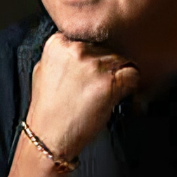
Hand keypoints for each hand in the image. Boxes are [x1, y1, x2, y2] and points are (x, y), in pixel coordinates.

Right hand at [26, 32, 140, 161]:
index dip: (93, 56)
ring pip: (121, 60)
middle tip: (97, 86)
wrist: (48, 137)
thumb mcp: (43, 72)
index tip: (91, 69)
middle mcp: (76, 49)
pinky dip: (130, 86)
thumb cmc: (48, 110)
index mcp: (57, 43)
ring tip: (103, 94)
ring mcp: (92, 65)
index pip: (89, 38)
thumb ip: (61, 55)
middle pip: (107, 48)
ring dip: (118, 76)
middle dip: (106, 66)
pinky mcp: (108, 83)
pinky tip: (118, 96)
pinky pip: (133, 75)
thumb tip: (79, 50)